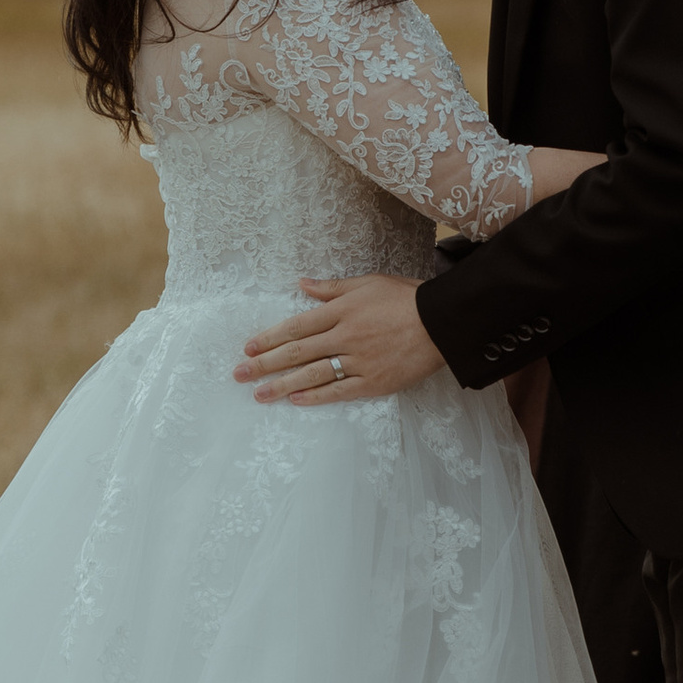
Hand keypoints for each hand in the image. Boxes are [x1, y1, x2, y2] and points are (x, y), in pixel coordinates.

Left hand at [235, 274, 445, 404]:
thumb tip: (301, 284)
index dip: (270, 337)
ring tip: (259, 394)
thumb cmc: (406, 297)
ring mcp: (359, 361)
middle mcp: (345, 336)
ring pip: (313, 374)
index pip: (296, 326)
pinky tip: (295, 400)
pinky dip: (316, 396)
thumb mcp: (367, 283)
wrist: (442, 322)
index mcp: (341, 310)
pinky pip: (339, 391)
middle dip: (264, 364)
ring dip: (282, 384)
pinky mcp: (374, 381)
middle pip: (297, 352)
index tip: (248, 347)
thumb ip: (331, 287)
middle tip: (239, 374)